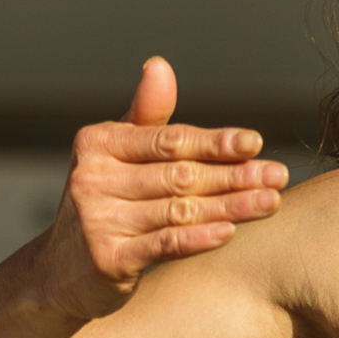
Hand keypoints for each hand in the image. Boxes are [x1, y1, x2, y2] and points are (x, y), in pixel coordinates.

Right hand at [39, 58, 289, 322]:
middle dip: (234, 175)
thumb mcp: (118, 153)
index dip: (216, 142)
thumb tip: (158, 65)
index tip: (255, 143)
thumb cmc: (105, 201)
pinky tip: (231, 231)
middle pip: (180, 175)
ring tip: (270, 201)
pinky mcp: (106, 260)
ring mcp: (97, 220)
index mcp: (98, 143)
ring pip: (180, 209)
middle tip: (277, 175)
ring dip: (231, 205)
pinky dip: (200, 237)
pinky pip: (164, 244)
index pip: (170, 140)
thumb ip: (147, 116)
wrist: (61, 272)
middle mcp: (92, 178)